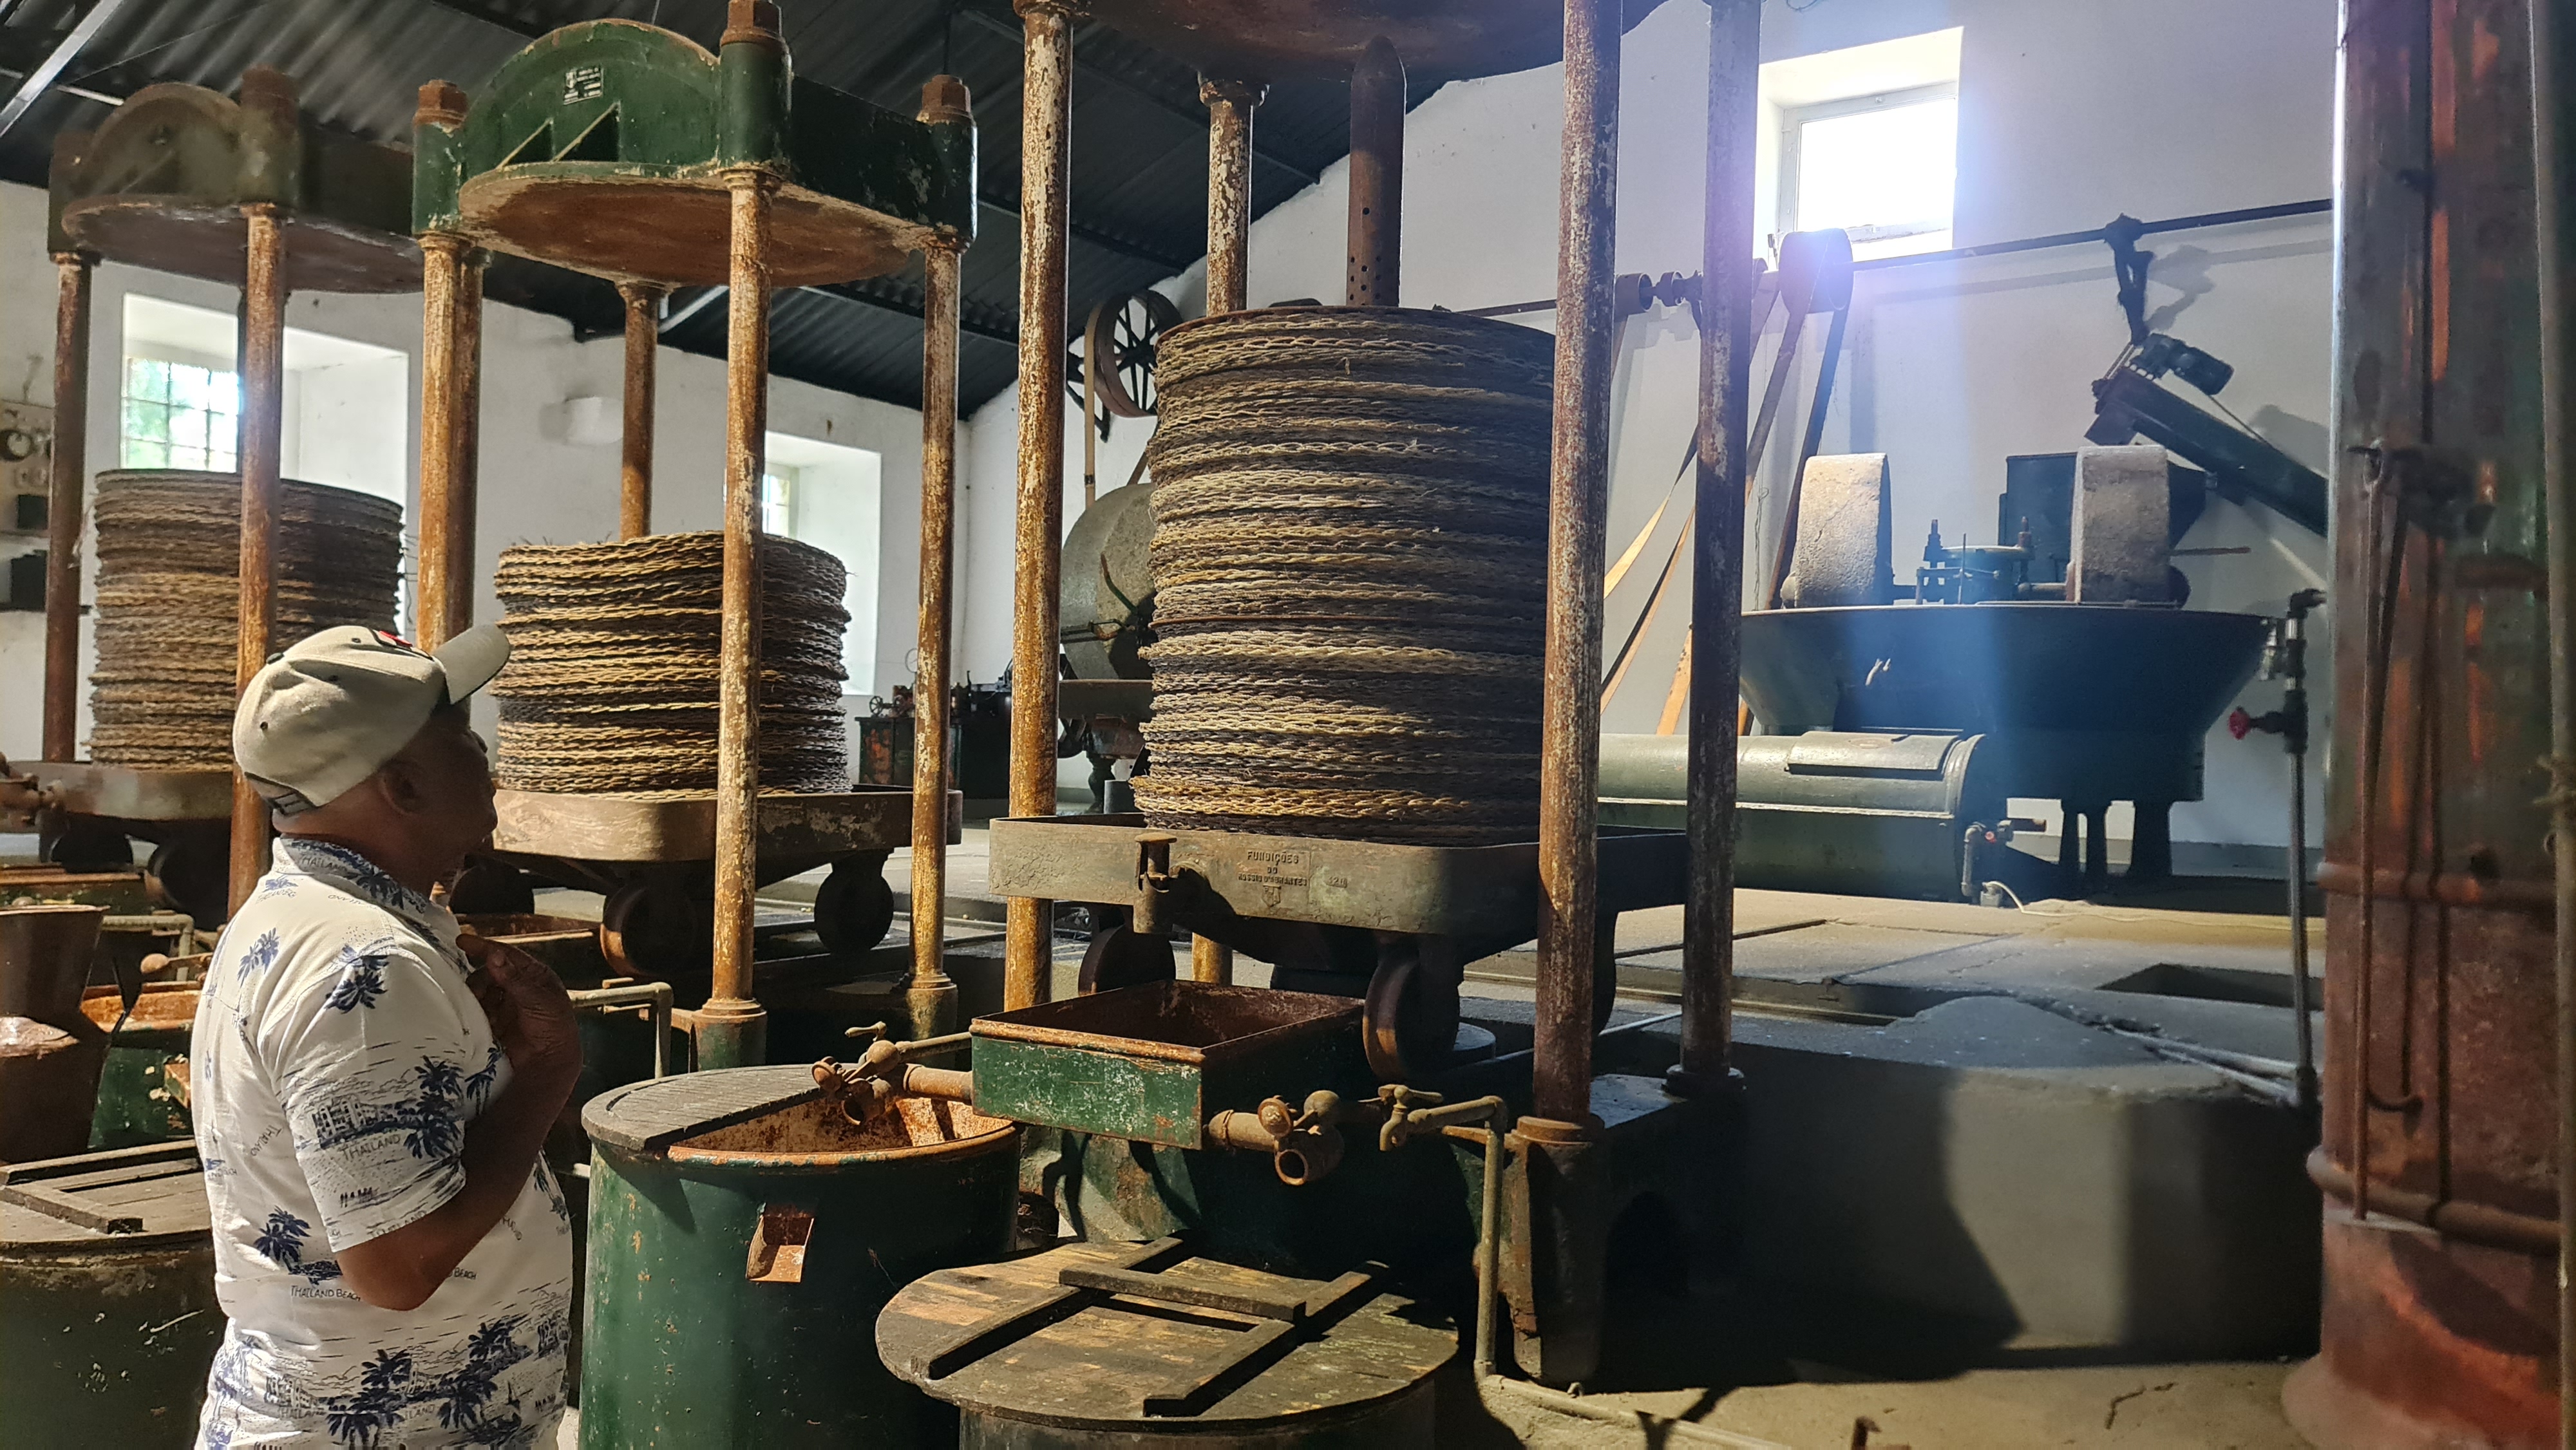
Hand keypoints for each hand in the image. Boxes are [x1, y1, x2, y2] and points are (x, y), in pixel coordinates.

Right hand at [460, 933, 580, 1086]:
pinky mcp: (496, 1021)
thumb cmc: (554, 1027)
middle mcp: (519, 986)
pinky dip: (476, 1013)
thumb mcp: (536, 1000)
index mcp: (534, 975)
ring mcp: (506, 1003)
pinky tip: (483, 1022)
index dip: (483, 947)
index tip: (461, 941)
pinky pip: (478, 1010)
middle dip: (479, 980)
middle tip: (475, 993)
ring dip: (477, 997)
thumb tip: (494, 955)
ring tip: (481, 1009)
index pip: (506, 954)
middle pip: (489, 973)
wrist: (550, 1062)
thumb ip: (513, 979)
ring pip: (481, 991)